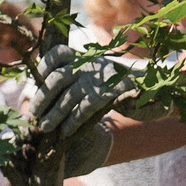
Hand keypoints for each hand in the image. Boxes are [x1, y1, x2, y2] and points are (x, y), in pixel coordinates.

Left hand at [28, 45, 125, 176]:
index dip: (42, 69)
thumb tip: (39, 96)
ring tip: (45, 127)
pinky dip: (74, 120)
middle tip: (34, 115)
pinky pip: (86, 107)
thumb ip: (70, 79)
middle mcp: (90, 62)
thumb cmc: (114, 82)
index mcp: (84, 54)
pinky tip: (66, 131)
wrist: (152, 83)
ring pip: (69, 95)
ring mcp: (100, 76)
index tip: (33, 85)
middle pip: (57, 78)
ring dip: (54, 114)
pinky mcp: (112, 90)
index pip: (56, 54)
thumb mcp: (92, 74)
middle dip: (42, 98)